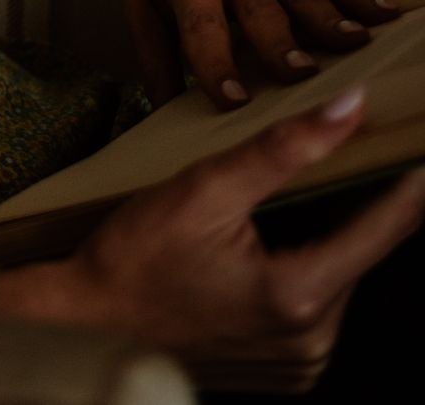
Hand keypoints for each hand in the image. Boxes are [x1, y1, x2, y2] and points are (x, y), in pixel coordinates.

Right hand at [0, 89, 424, 389]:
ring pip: (337, 277)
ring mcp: (299, 362)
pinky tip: (271, 237)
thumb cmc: (133, 258)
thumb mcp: (203, 188)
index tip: (421, 142)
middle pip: (359, 252)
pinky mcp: (283, 369)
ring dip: (326, 233)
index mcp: (300, 295)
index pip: (384, 229)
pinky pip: (314, 306)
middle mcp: (312, 341)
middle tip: (349, 148)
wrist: (88, 322)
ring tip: (300, 188)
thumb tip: (348, 109)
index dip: (410, 181)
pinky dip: (304, 266)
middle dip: (355, 200)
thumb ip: (281, 148)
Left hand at [106, 0, 397, 110]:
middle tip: (303, 74)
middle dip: (282, 44)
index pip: (201, 24)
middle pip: (261, 12)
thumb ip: (152, 56)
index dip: (215, 62)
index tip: (233, 99)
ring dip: (329, 21)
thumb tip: (159, 119)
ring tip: (355, 46)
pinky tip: (386, 14)